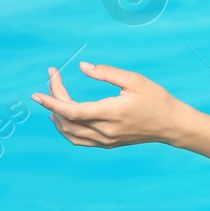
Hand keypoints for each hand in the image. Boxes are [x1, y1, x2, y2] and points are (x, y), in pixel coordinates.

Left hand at [30, 62, 189, 148]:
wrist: (173, 125)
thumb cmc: (157, 99)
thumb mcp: (135, 80)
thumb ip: (106, 72)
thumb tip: (82, 66)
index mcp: (111, 113)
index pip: (72, 110)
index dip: (51, 101)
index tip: (36, 92)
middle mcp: (106, 130)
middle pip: (67, 119)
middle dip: (53, 100)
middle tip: (53, 79)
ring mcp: (107, 140)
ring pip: (70, 133)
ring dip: (56, 117)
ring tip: (51, 99)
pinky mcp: (109, 144)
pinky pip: (79, 140)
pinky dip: (66, 130)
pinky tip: (62, 119)